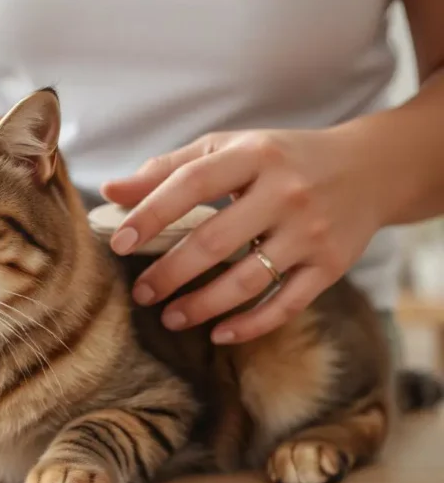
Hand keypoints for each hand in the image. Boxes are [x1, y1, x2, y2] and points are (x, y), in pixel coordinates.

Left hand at [101, 128, 388, 343]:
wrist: (370, 169)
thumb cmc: (280, 159)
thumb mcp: (228, 149)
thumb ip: (169, 169)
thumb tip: (111, 192)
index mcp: (254, 156)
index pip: (192, 184)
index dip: (152, 214)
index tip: (120, 243)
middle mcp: (286, 192)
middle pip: (216, 241)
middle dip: (170, 273)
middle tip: (141, 294)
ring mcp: (311, 232)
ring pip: (248, 280)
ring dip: (202, 305)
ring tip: (169, 316)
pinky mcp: (332, 265)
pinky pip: (287, 304)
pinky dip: (251, 324)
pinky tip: (218, 333)